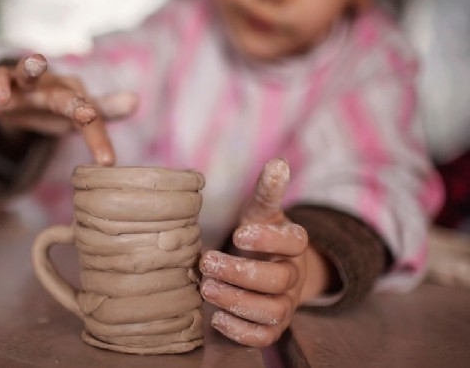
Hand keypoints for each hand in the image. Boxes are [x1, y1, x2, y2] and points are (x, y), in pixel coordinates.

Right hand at [0, 54, 137, 165]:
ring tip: (37, 62)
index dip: (98, 140)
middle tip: (88, 115)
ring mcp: (29, 82)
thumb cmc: (55, 106)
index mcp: (76, 97)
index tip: (107, 162)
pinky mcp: (4, 80)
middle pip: (67, 98)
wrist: (20, 96)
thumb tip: (136, 100)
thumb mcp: (79, 115)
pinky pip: (1, 77)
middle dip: (76, 105)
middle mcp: (55, 86)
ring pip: (31, 71)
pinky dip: (0, 84)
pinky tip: (2, 98)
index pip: (92, 121)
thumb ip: (106, 111)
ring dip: (34, 66)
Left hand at [199, 158, 321, 346]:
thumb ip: (267, 191)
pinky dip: (242, 331)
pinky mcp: (272, 327)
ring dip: (237, 300)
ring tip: (206, 288)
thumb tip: (278, 163)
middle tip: (206, 261)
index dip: (269, 238)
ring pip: (272, 311)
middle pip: (279, 279)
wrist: (270, 270)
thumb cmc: (259, 237)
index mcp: (294, 244)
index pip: (295, 241)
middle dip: (241, 272)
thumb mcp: (262, 212)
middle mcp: (293, 275)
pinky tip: (216, 317)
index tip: (238, 233)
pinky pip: (264, 336)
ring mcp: (286, 304)